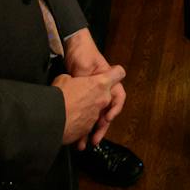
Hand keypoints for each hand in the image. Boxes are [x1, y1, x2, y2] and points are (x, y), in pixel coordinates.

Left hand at [60, 29, 126, 145]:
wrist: (72, 46)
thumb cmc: (83, 54)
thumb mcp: (88, 66)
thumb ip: (94, 79)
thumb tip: (99, 92)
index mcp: (108, 82)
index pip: (118, 97)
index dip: (115, 109)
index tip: (107, 118)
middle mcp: (102, 90)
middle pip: (106, 111)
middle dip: (102, 127)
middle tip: (95, 140)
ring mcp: (92, 94)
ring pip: (95, 115)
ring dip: (92, 130)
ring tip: (86, 143)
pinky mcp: (81, 98)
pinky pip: (85, 114)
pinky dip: (82, 125)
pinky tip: (77, 136)